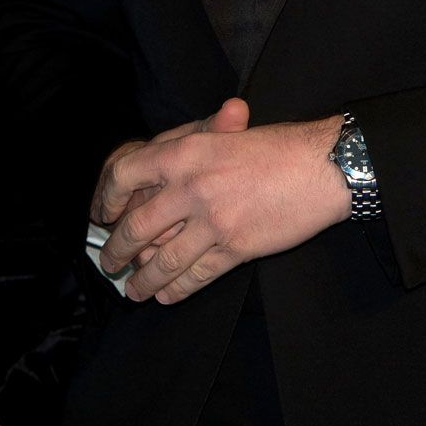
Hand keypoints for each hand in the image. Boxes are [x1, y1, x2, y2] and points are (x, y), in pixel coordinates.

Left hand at [92, 99, 348, 303]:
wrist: (322, 167)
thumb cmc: (279, 145)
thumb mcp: (227, 130)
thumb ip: (190, 142)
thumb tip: (155, 162)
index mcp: (186, 151)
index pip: (125, 174)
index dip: (107, 197)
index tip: (103, 213)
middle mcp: (192, 187)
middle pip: (136, 226)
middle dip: (116, 249)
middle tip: (109, 261)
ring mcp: (212, 221)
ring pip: (162, 260)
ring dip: (142, 280)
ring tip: (132, 290)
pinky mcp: (235, 248)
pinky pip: (195, 276)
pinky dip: (176, 290)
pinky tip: (167, 295)